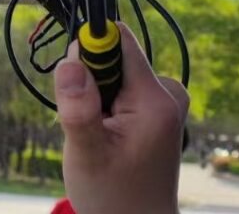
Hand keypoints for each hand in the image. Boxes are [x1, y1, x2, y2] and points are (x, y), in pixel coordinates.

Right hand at [54, 23, 188, 213]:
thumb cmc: (113, 199)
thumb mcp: (86, 155)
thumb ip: (78, 107)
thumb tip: (71, 61)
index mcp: (155, 100)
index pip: (118, 40)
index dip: (89, 53)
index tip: (76, 85)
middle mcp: (167, 94)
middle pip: (114, 55)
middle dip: (90, 81)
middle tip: (88, 124)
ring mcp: (165, 101)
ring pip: (114, 71)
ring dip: (96, 96)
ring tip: (99, 137)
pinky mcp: (157, 107)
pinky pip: (121, 85)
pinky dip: (106, 104)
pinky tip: (108, 136)